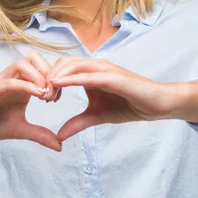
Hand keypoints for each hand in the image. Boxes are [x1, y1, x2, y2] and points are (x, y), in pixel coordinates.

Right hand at [0, 52, 61, 150]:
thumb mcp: (20, 130)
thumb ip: (40, 135)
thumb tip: (60, 146)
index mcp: (23, 85)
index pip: (43, 68)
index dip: (55, 79)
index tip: (57, 98)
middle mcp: (14, 79)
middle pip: (36, 58)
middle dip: (50, 73)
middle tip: (53, 94)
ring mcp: (2, 82)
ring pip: (25, 62)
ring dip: (39, 76)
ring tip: (44, 96)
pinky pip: (11, 80)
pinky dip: (27, 85)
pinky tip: (37, 96)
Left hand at [49, 57, 183, 140]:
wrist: (156, 104)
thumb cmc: (130, 105)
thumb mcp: (97, 116)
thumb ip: (78, 122)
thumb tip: (59, 135)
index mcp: (91, 72)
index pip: (62, 68)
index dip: (48, 80)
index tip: (41, 98)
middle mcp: (96, 66)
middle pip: (63, 63)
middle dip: (48, 77)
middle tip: (42, 97)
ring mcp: (105, 69)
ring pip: (72, 66)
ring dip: (56, 78)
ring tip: (48, 95)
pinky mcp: (113, 76)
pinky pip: (88, 75)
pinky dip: (71, 78)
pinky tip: (58, 84)